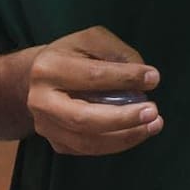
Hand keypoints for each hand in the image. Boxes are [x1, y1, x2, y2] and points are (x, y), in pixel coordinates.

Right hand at [27, 26, 163, 155]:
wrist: (36, 78)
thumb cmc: (71, 55)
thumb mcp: (92, 40)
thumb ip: (118, 54)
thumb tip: (145, 79)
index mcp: (48, 68)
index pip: (92, 76)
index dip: (125, 78)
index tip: (153, 79)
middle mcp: (40, 101)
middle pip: (83, 118)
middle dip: (123, 118)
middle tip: (153, 112)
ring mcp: (45, 126)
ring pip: (87, 142)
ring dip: (124, 137)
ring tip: (152, 126)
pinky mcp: (55, 142)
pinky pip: (88, 150)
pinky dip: (116, 144)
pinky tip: (136, 133)